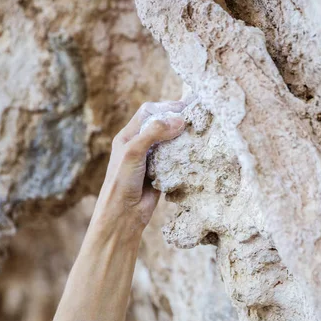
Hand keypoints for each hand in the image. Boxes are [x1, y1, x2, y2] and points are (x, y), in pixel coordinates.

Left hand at [92, 101, 185, 234]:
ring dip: (182, 136)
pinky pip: (175, 158)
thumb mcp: (134, 151)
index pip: (148, 112)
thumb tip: (180, 120)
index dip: (166, 107)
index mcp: (128, 136)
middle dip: (176, 119)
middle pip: (161, 125)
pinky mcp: (162, 172)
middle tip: (195, 116)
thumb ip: (154, 132)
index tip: (185, 107)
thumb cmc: (122, 181)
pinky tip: (194, 151)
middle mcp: (139, 145)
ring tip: (198, 131)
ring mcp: (151, 159)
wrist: (123, 214)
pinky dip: (184, 154)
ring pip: (170, 141)